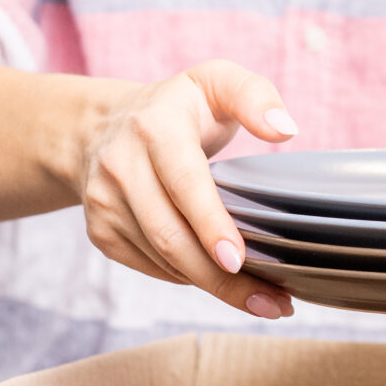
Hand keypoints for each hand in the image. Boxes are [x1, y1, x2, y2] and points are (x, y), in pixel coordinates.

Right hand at [76, 60, 298, 317]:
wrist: (102, 126)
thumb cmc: (178, 108)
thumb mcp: (216, 83)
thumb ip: (255, 95)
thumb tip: (286, 129)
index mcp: (155, 126)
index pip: (184, 183)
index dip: (211, 225)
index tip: (240, 259)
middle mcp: (120, 164)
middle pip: (171, 236)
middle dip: (223, 278)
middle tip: (273, 302)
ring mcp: (104, 202)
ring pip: (162, 260)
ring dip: (212, 287)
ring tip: (261, 299)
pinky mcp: (100, 231)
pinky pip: (150, 267)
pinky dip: (188, 279)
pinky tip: (218, 278)